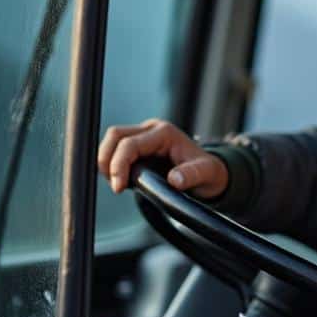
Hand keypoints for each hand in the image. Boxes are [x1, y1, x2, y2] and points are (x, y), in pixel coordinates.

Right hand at [97, 118, 228, 198]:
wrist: (209, 171)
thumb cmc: (207, 171)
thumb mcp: (205, 174)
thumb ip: (191, 175)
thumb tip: (175, 180)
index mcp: (165, 133)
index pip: (130, 144)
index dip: (119, 165)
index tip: (118, 187)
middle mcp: (152, 129)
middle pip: (115, 135)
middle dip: (107, 160)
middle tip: (114, 185)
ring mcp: (144, 134)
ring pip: (112, 140)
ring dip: (107, 161)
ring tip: (117, 184)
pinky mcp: (139, 144)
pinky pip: (116, 148)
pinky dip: (112, 163)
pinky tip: (120, 179)